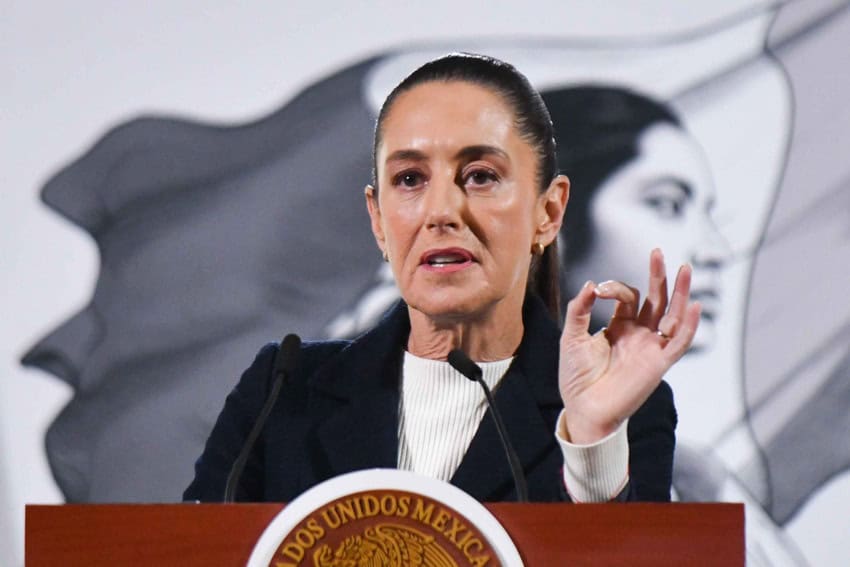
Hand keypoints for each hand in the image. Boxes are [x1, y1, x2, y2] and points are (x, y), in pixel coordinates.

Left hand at [558, 249, 700, 443]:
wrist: (583, 409)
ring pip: (672, 315)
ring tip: (685, 268)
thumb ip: (579, 310)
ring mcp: (650, 347)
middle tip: (657, 252)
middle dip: (658, 276)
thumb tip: (591, 284)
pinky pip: (679, 342)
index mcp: (620, 326)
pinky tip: (692, 306)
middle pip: (656, 299)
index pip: (628, 297)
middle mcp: (639, 334)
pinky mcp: (658, 364)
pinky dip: (688, 325)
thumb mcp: (571, 337)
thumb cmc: (576, 377)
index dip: (615, 288)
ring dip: (680, 293)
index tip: (598, 290)